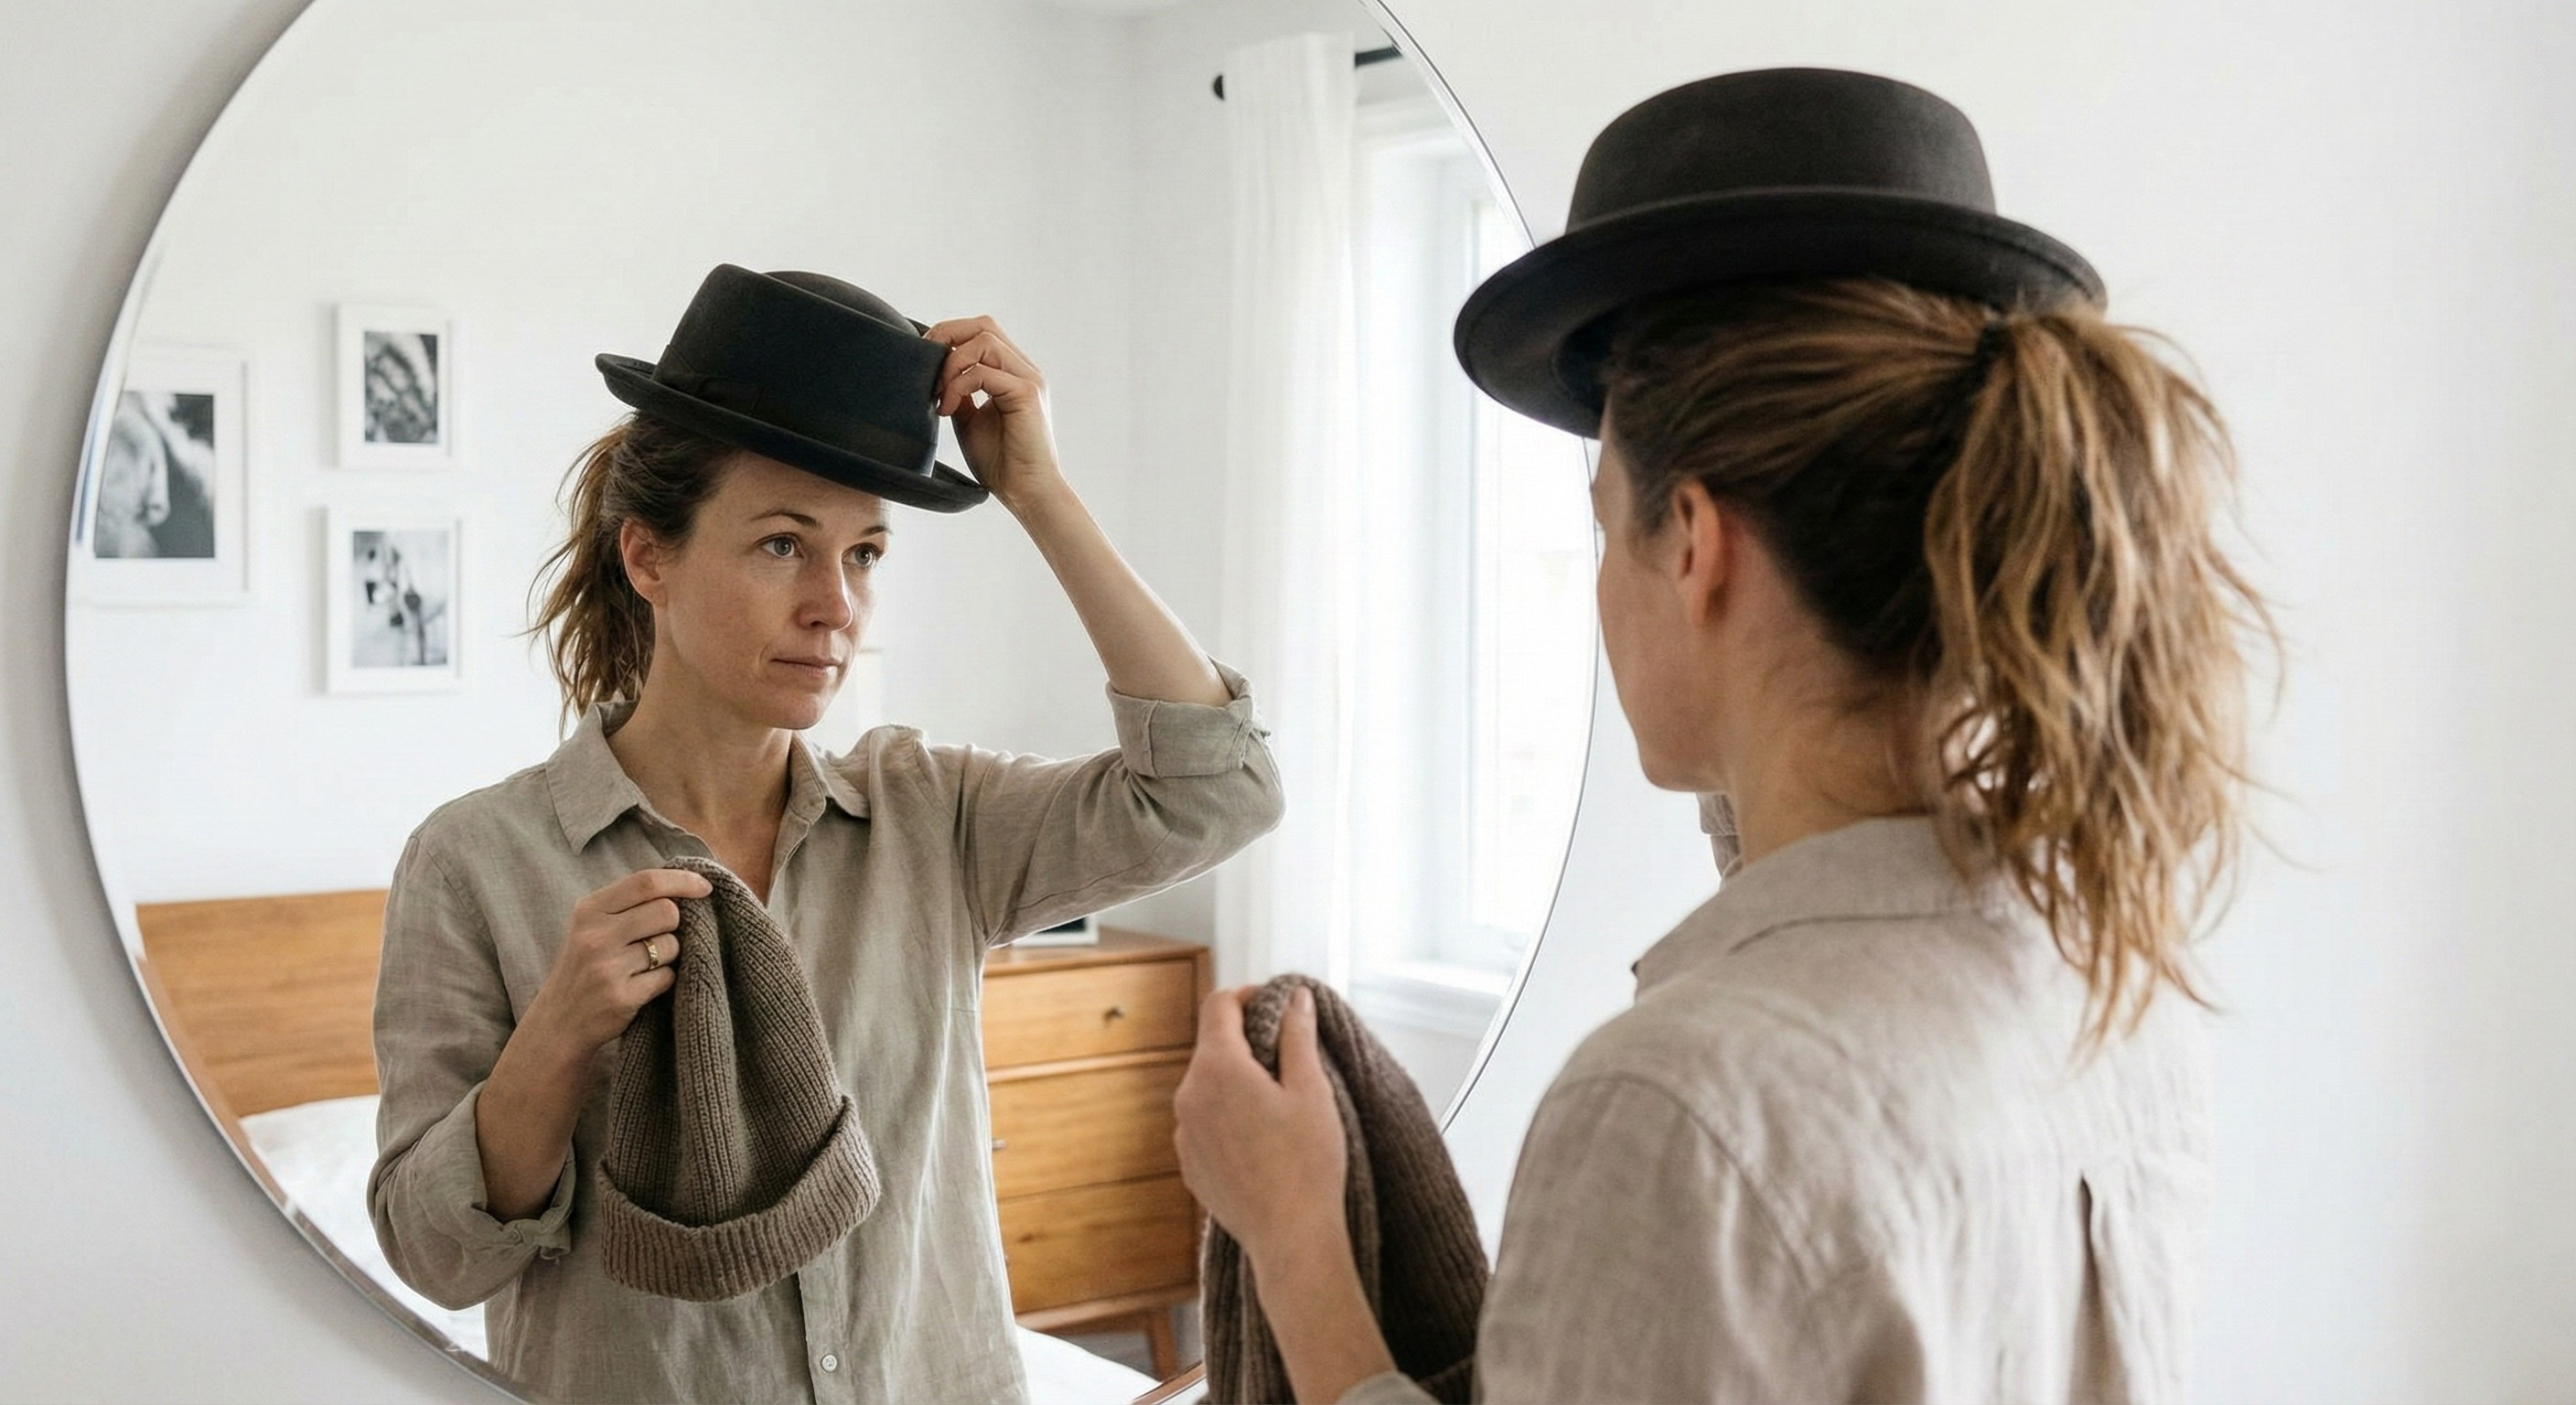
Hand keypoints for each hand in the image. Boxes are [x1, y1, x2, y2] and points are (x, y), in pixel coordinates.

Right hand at [519, 867, 710, 1058]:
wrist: (558, 1023)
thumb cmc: (584, 969)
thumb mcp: (591, 927)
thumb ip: (628, 905)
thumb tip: (685, 885)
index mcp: (589, 910)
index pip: (646, 882)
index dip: (683, 880)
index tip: (705, 887)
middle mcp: (595, 935)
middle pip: (666, 911)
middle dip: (674, 924)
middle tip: (658, 939)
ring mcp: (607, 967)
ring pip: (671, 945)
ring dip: (668, 955)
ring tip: (643, 966)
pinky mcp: (621, 997)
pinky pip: (667, 977)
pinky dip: (663, 980)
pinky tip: (641, 986)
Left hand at [924, 315, 1061, 510]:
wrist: (1025, 492)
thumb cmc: (1000, 462)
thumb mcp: (968, 418)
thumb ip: (958, 391)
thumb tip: (935, 373)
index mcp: (1012, 372)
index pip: (980, 332)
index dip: (948, 337)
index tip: (925, 364)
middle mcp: (1024, 369)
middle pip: (983, 325)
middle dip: (947, 336)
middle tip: (926, 365)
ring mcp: (1028, 379)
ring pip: (984, 340)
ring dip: (951, 363)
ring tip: (940, 394)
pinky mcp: (1026, 393)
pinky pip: (983, 372)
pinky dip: (958, 385)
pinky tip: (949, 409)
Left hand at [1173, 985, 1348, 1262]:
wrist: (1289, 1238)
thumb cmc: (1307, 1164)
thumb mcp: (1312, 1090)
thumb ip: (1298, 1035)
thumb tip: (1295, 997)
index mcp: (1217, 1068)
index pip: (1219, 1004)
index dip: (1249, 996)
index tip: (1277, 1007)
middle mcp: (1189, 1095)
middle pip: (1213, 1046)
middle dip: (1248, 1042)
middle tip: (1290, 1059)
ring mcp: (1184, 1132)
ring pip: (1208, 1086)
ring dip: (1238, 1082)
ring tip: (1281, 1106)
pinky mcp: (1189, 1163)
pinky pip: (1206, 1123)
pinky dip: (1230, 1118)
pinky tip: (1264, 1141)